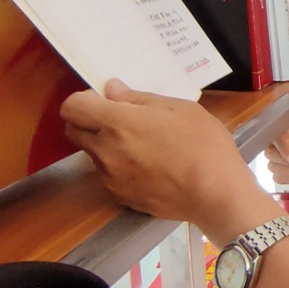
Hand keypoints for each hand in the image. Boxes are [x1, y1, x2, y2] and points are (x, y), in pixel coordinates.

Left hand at [61, 79, 274, 242]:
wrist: (216, 194)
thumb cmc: (204, 144)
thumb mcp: (180, 109)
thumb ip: (140, 99)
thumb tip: (112, 90)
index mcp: (117, 123)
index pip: (72, 107)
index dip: (84, 99)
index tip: (105, 100)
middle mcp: (105, 151)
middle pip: (73, 131)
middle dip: (88, 121)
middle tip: (121, 120)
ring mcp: (110, 178)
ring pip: (93, 154)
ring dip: (107, 146)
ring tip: (144, 147)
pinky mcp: (121, 197)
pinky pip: (110, 176)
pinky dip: (121, 168)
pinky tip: (151, 169)